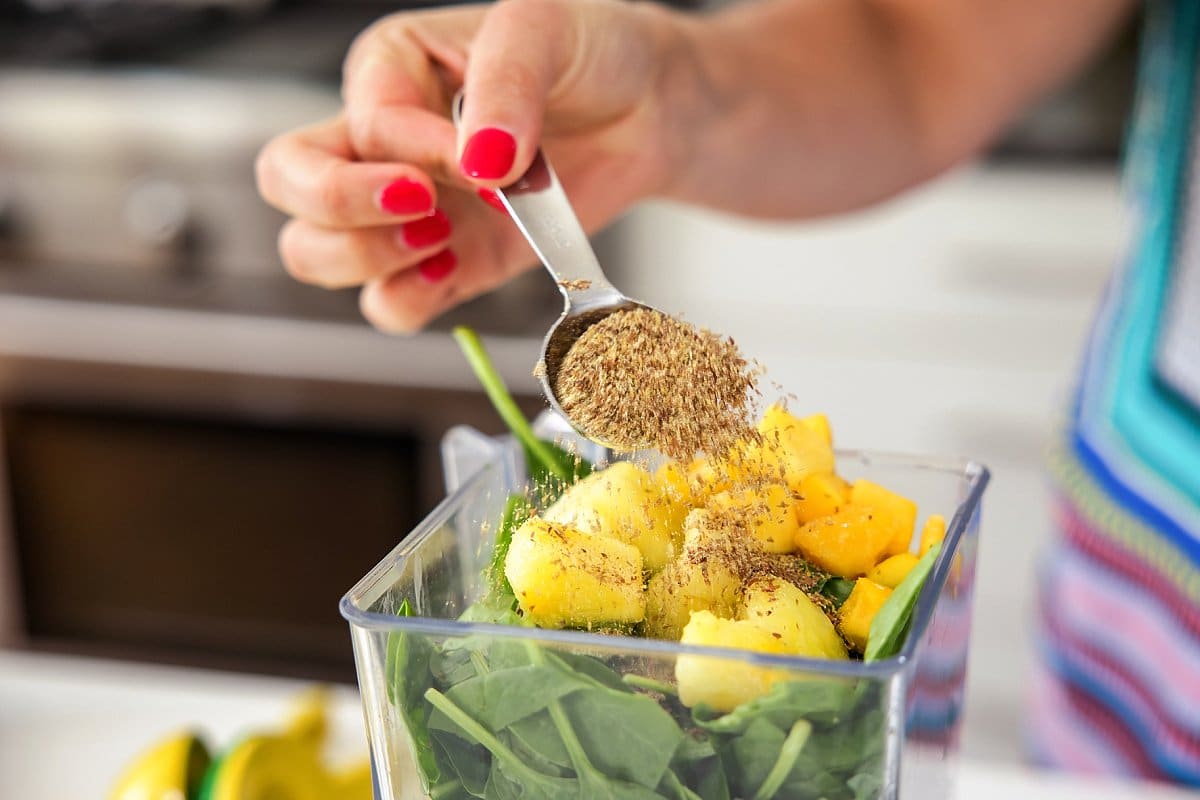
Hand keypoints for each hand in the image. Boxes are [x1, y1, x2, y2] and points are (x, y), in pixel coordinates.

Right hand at [255, 0, 692, 331]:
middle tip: (423, 204)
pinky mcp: (444, 263)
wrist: (648, 112)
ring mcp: (406, 210)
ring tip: (441, 236)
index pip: (361, 121)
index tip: (484, 158)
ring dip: (365, 258)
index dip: (415, 150)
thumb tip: (479, 160)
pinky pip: (387, 303)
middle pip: (289, 183)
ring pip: (315, 252)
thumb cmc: (592, 53)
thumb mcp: (547, 29)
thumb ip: (506, 84)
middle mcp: (380, 141)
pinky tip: (451, 270)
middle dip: (342, 205)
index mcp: (390, 67)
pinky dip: (407, 300)